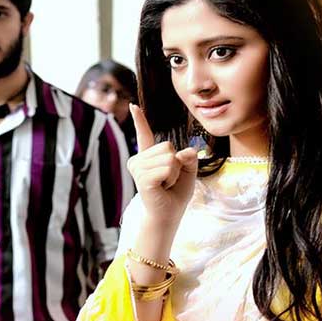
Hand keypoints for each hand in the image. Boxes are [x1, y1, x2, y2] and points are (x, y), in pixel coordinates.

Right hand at [127, 104, 197, 228]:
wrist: (168, 215)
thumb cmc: (176, 194)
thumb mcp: (188, 171)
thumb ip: (188, 158)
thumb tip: (185, 151)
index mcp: (148, 156)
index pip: (143, 134)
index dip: (139, 120)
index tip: (133, 105)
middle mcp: (139, 160)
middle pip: (167, 146)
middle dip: (176, 164)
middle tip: (168, 181)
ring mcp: (138, 168)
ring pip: (169, 158)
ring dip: (175, 173)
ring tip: (165, 185)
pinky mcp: (142, 178)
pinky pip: (168, 168)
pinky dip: (172, 178)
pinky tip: (163, 187)